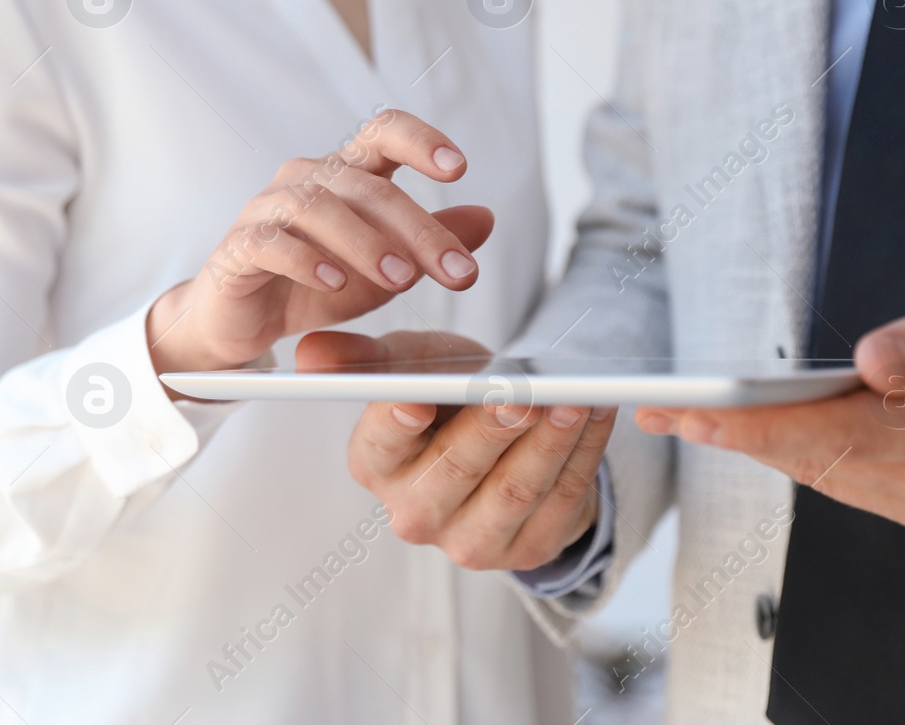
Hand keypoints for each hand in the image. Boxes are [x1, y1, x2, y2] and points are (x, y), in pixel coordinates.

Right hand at [147, 109, 492, 375]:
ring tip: (401, 279)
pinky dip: (305, 259)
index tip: (457, 168)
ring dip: (366, 242)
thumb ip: (429, 243)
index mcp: (344, 174)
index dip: (419, 141)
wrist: (243, 322)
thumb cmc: (314, 285)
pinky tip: (333, 281)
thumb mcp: (385, 268)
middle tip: (456, 271)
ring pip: (318, 207)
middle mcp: (306, 180)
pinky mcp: (238, 246)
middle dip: (418, 229)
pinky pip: (270, 241)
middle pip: (366, 186)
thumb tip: (486, 219)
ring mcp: (267, 209)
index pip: (381, 134)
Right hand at [299, 330, 613, 569]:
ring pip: (516, 487)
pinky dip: (583, 455)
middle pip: (457, 468)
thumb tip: (309, 353)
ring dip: (551, 440)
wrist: (499, 439)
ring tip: (574, 399)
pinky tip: (596, 417)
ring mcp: (469, 541)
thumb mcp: (406, 365)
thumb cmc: (444, 397)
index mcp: (374, 464)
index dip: (399, 420)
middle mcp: (413, 513)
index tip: (418, 396)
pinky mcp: (524, 551)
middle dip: (494, 427)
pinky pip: (561, 501)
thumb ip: (364, 357)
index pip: (382, 441)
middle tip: (522, 392)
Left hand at [636, 258, 904, 552]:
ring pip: (837, 480)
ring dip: (769, 448)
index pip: (835, 436)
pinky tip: (774, 429)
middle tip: (664, 407)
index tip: (685, 411)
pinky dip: (815, 456)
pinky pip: (866, 486)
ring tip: (699, 413)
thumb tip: (870, 366)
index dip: (750, 424)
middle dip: (739, 435)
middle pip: (824, 464)